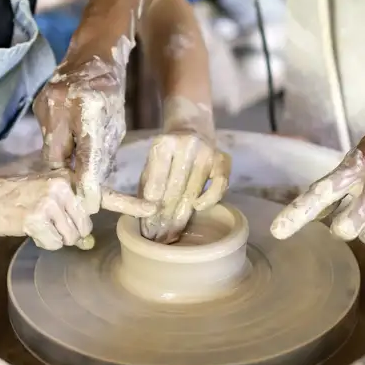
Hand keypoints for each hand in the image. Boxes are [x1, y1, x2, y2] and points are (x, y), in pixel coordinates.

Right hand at [0, 168, 155, 249]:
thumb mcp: (46, 202)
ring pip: (70, 237)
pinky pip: (53, 243)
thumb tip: (88, 239)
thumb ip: (71, 216)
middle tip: (42, 217)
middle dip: (65, 229)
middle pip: (83, 226)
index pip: (104, 194)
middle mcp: (64, 187)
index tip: (154, 208)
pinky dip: (41, 241)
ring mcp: (51, 200)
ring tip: (33, 219)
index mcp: (69, 180)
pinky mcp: (37, 216)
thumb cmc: (14, 200)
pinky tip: (26, 226)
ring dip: (53, 236)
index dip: (131, 204)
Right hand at [34, 39, 135, 214]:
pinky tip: (67, 138)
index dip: (87, 183)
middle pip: (58, 158)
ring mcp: (46, 104)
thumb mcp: (115, 125)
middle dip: (68, 176)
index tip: (90, 204)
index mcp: (90, 108)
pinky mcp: (37, 105)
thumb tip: (93, 189)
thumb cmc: (110, 93)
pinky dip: (58, 143)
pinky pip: (46, 136)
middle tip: (79, 187)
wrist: (92, 56)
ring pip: (49, 148)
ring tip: (76, 159)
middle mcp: (63, 105)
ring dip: (63, 158)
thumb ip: (103, 155)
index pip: (86, 156)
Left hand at [139, 97, 230, 243]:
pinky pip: (219, 185)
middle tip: (158, 239)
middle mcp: (186, 146)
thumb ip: (147, 185)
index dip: (151, 209)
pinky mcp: (223, 158)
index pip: (156, 183)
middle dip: (165, 219)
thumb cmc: (166, 151)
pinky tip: (197, 210)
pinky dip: (209, 200)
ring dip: (182, 217)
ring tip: (171, 236)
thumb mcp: (151, 161)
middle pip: (174, 191)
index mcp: (163, 144)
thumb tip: (141, 216)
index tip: (146, 230)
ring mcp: (207, 152)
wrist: (191, 125)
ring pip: (193, 191)